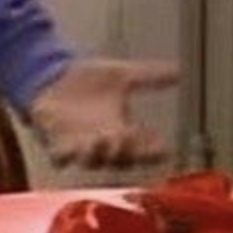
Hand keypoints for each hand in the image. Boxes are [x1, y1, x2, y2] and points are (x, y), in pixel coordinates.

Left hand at [29, 57, 178, 168]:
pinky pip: (61, 157)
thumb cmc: (87, 80)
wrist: (52, 76)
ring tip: (106, 139)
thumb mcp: (123, 75)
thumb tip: (180, 71)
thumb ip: (150, 76)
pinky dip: (67, 155)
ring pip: (93, 161)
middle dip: (129, 152)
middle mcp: (103, 144)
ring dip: (100, 153)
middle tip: (133, 137)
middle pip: (121, 159)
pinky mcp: (57, 143)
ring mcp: (79, 146)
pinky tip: (73, 149)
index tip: (165, 149)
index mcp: (121, 131)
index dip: (154, 152)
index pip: (143, 149)